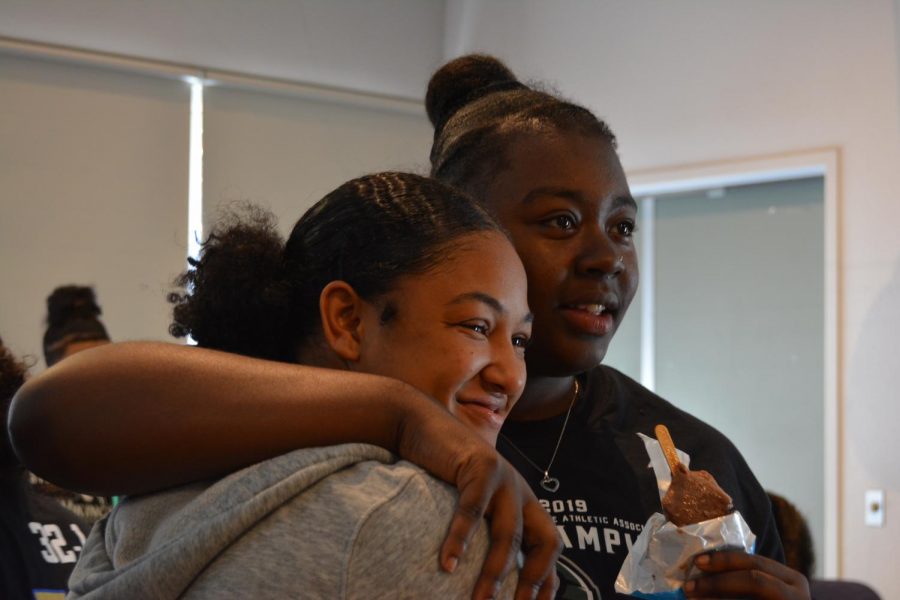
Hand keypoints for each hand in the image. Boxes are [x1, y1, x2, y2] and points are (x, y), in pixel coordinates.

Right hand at [396, 405, 560, 599]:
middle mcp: (520, 490)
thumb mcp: (471, 501)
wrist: (421, 426)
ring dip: (494, 571)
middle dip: (534, 578)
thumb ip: (484, 527)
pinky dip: (460, 540)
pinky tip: (448, 564)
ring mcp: (502, 477)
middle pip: (545, 540)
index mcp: (523, 502)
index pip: (550, 545)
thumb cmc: (442, 471)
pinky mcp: (478, 466)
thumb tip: (478, 573)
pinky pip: (472, 511)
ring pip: (508, 534)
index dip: (548, 580)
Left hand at [684, 551, 809, 598]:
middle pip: (754, 580)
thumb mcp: (766, 587)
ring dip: (716, 598)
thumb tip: (702, 567)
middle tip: (689, 585)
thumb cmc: (768, 598)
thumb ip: (743, 577)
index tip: (697, 561)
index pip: (755, 563)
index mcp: (792, 580)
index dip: (724, 560)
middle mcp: (798, 594)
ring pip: (749, 597)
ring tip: (692, 598)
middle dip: (717, 581)